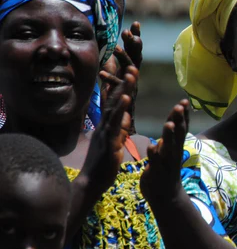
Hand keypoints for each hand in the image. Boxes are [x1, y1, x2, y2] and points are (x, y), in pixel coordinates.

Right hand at [81, 65, 135, 193]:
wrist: (91, 183)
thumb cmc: (102, 166)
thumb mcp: (113, 143)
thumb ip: (118, 129)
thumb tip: (125, 117)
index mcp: (106, 127)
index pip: (114, 104)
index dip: (120, 89)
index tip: (127, 73)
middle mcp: (104, 126)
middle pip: (114, 101)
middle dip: (123, 83)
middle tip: (132, 66)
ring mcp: (105, 132)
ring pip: (115, 107)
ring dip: (123, 89)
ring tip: (131, 74)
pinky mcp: (108, 141)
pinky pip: (115, 123)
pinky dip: (121, 109)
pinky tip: (127, 98)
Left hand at [100, 23, 142, 118]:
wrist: (119, 131)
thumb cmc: (116, 106)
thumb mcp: (113, 84)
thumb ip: (112, 69)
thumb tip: (108, 55)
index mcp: (130, 74)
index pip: (135, 52)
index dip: (135, 38)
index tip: (135, 24)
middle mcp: (133, 80)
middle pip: (136, 58)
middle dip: (135, 44)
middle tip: (130, 31)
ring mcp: (129, 89)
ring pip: (130, 71)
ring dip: (125, 59)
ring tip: (117, 48)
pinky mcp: (122, 99)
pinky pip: (116, 88)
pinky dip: (111, 80)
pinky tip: (102, 73)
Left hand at [140, 99, 188, 201]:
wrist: (166, 198)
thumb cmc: (164, 173)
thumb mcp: (167, 153)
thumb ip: (169, 139)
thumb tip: (171, 125)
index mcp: (175, 147)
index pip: (180, 128)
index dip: (182, 115)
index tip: (184, 101)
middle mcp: (173, 153)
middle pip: (178, 134)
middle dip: (179, 120)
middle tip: (180, 106)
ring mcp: (166, 163)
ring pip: (169, 147)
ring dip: (169, 136)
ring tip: (169, 123)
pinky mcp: (157, 172)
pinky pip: (155, 162)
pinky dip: (154, 155)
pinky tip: (152, 147)